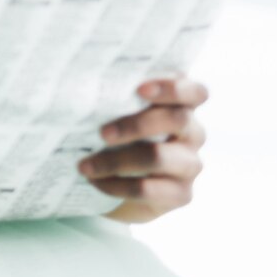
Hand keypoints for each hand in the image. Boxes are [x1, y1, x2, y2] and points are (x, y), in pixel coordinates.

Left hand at [79, 77, 207, 222]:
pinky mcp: (180, 194)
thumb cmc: (112, 136)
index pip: (195, 92)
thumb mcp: (114, 114)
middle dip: (136, 124)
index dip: (173, 88)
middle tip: (102, 133)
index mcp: (180, 106)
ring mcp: (189, 164)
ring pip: (158, 156)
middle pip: (177, 120)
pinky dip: (117, 185)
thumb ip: (114, 98)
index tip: (139, 89)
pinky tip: (95, 182)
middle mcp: (192, 133)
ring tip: (85, 166)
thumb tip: (81, 81)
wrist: (114, 183)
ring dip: (116, 160)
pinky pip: (148, 189)